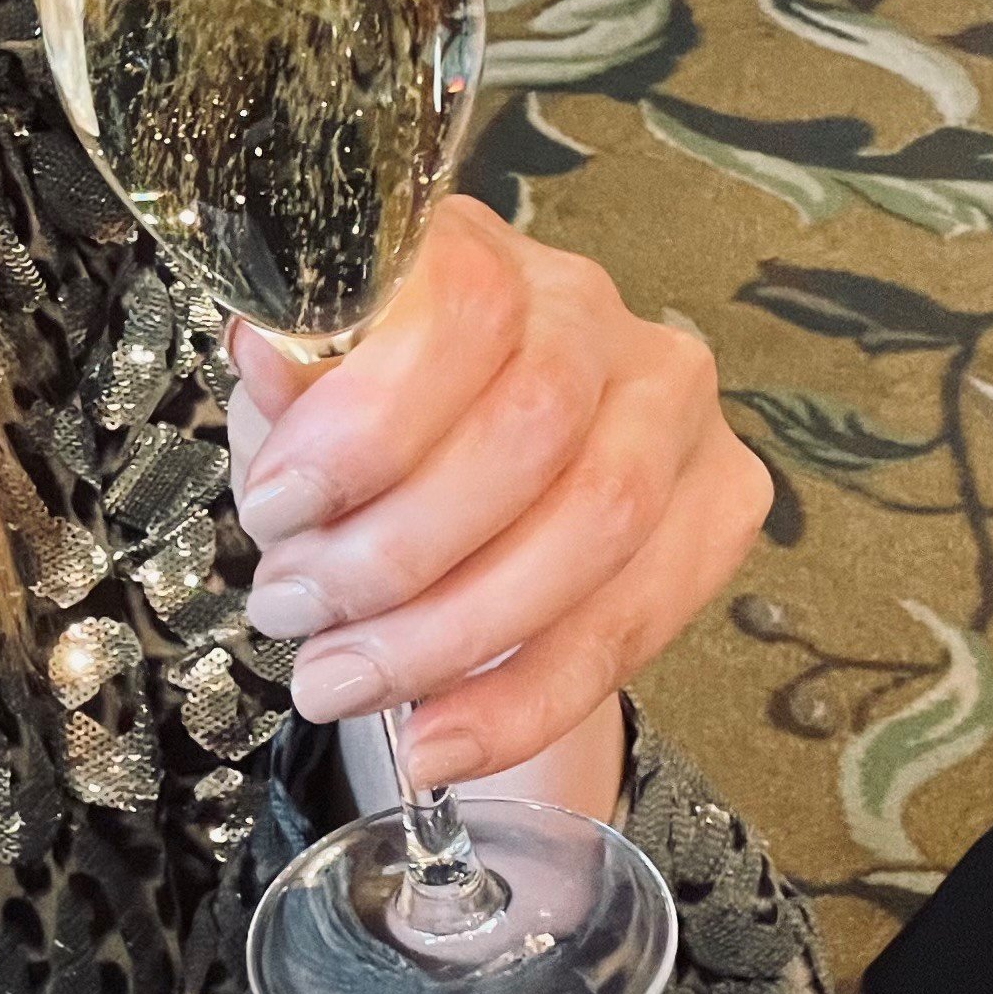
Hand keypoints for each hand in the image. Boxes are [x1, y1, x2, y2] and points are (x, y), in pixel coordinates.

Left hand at [227, 197, 771, 792]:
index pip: (462, 308)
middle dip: (394, 552)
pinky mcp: (724, 496)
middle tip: (293, 618)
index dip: (369, 420)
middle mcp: (593, 310)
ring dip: (452, 634)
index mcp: (481, 253)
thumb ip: (288, 385)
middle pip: (531, 430)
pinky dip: (526, 700)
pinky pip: (639, 619)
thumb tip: (267, 351)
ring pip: (596, 527)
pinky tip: (438, 740)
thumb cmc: (367, 435)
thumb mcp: (296, 407)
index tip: (276, 511)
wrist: (460, 504)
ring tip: (341, 684)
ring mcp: (673, 401)